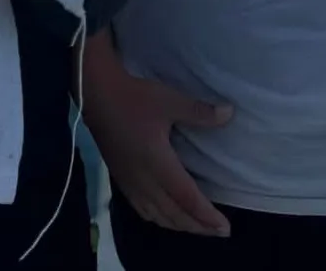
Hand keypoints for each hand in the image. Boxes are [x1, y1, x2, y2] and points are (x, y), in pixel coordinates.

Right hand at [89, 73, 232, 236]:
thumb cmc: (134, 98)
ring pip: (158, 216)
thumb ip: (199, 111)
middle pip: (174, 215)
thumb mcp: (169, 100)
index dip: (207, 217)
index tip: (226, 228)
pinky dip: (159, 219)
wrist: (96, 94)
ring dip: (179, 226)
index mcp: (159, 165)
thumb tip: (229, 113)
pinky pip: (142, 210)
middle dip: (198, 227)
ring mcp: (130, 182)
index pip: (188, 199)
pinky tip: (164, 216)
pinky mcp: (120, 178)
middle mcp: (144, 180)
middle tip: (219, 232)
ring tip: (197, 227)